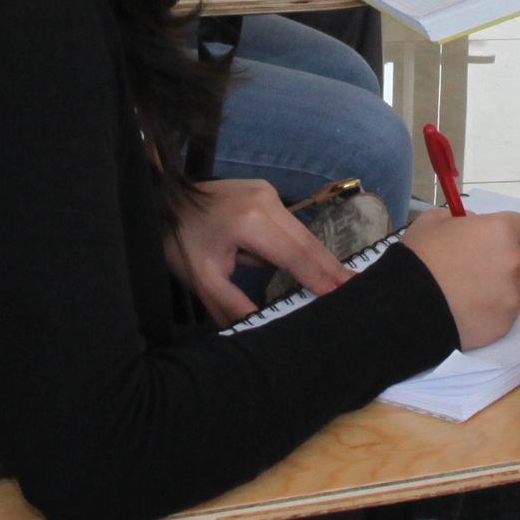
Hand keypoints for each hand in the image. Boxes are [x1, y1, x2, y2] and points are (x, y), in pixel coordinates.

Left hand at [167, 178, 352, 326]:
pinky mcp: (265, 192)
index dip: (321, 277)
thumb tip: (263, 327)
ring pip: (302, 232)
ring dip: (320, 258)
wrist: (161, 198)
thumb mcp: (203, 279)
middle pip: (307, 241)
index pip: (296, 255)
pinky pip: (291, 224)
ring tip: (342, 281)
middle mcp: (266, 201)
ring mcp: (267, 192)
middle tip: (358, 289)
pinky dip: (303, 245)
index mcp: (250, 221)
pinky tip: (316, 264)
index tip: (344, 295)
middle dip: (331, 268)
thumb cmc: (179, 241)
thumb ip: (235, 305)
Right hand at [404, 209, 519, 350]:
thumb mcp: (432, 222)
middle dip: (505, 267)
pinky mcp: (505, 324)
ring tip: (469, 299)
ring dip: (500, 293)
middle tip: (476, 274)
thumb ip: (460, 219)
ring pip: (514, 292)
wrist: (409, 304)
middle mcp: (514, 262)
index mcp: (499, 232)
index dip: (508, 234)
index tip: (492, 243)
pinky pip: (504, 316)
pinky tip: (466, 315)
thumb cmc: (420, 257)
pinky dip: (490, 316)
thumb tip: (473, 225)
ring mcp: (512, 296)